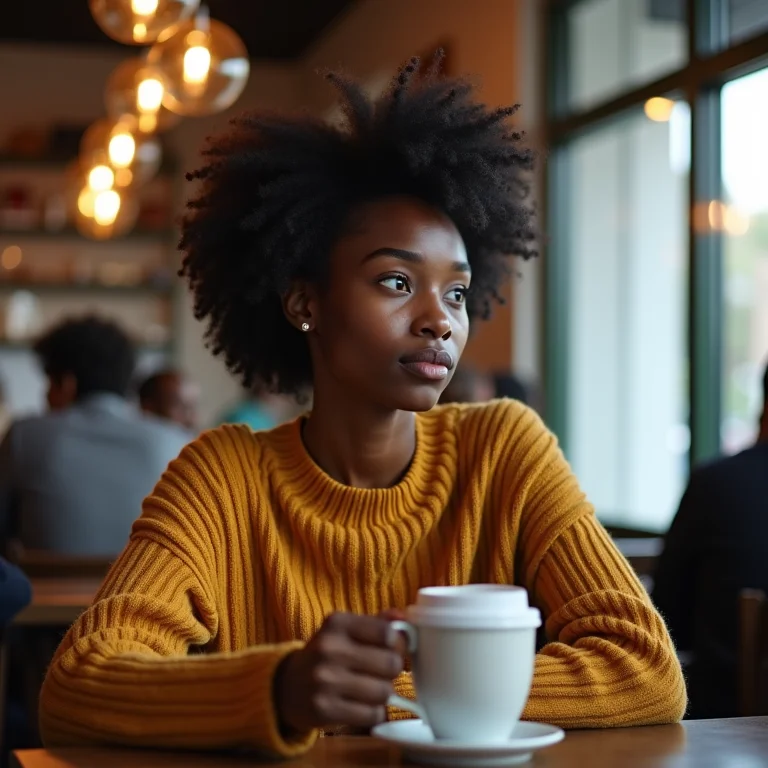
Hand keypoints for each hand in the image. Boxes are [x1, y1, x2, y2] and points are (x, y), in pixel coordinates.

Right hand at [274, 612, 403, 734]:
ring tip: (370, 689)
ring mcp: (325, 681)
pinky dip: (374, 712)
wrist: (286, 686)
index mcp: (337, 623)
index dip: (396, 644)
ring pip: (384, 692)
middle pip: (391, 663)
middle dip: (392, 670)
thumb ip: (377, 623)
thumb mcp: (345, 631)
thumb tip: (406, 616)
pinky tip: (361, 705)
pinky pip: (372, 715)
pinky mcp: (324, 710)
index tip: (390, 648)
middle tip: (381, 671)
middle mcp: (329, 649)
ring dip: (384, 693)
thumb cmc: (326, 655)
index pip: (387, 632)